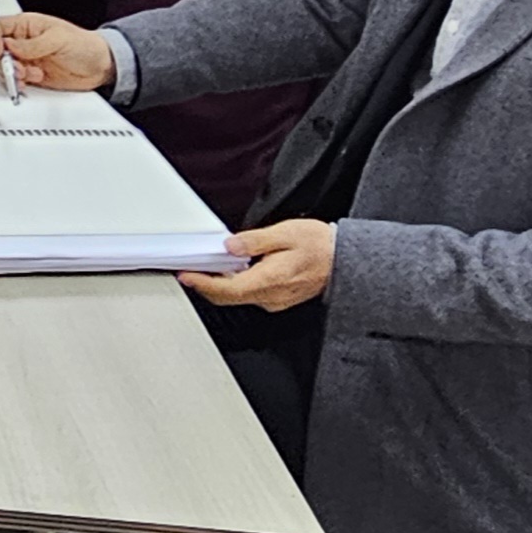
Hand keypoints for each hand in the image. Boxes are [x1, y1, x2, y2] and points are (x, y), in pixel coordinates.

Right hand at [0, 11, 109, 92]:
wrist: (100, 66)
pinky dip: (16, 84)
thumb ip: (32, 44)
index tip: (1, 52)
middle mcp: (21, 42)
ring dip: (11, 74)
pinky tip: (29, 81)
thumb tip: (10, 47)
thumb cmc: (84, 45)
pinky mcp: (29, 75)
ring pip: (0, 67)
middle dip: (2, 61)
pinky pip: (11, 80)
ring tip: (29, 75)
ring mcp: (24, 59)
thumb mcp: (59, 38)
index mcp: (26, 25)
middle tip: (18, 68)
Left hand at [194, 219, 333, 309]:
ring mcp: (275, 299)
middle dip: (205, 285)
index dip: (203, 283)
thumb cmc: (319, 245)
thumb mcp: (286, 233)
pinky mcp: (278, 298)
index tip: (186, 275)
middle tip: (188, 270)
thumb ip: (254, 241)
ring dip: (219, 285)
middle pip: (228, 297)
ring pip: (237, 297)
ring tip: (205, 267)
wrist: (344, 259)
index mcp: (270, 279)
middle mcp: (271, 295)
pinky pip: (249, 295)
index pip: (227, 289)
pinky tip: (230, 271)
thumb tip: (230, 246)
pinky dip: (234, 285)